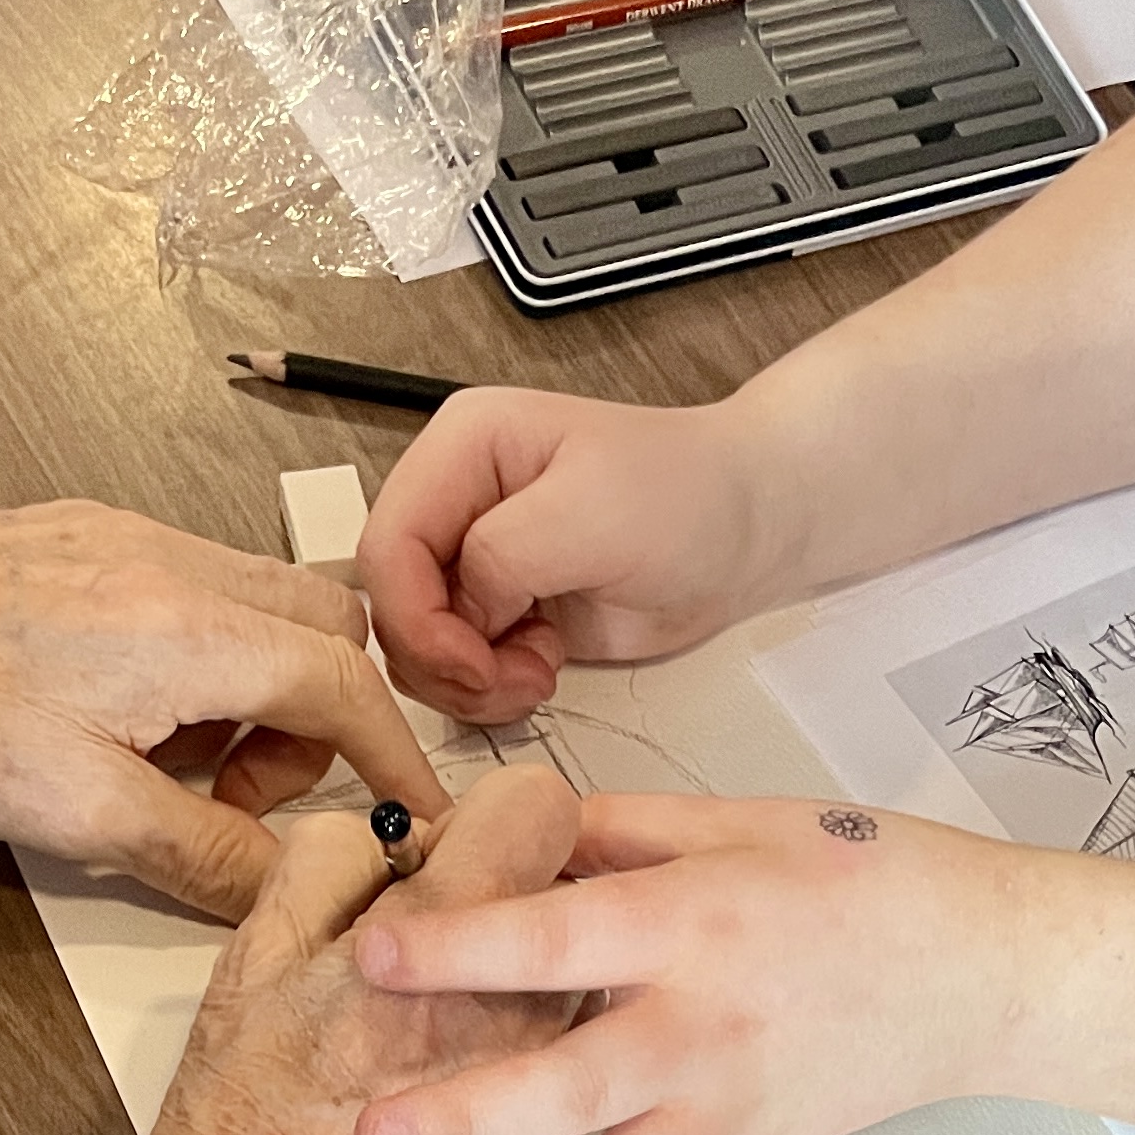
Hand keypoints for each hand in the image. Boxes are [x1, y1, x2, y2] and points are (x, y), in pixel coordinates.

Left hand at [0, 502, 451, 920]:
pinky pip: (195, 592)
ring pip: (264, 604)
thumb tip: (288, 885)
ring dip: (261, 692)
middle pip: (329, 626)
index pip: (351, 687)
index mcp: (193, 628)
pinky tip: (128, 718)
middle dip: (326, 720)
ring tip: (179, 767)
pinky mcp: (82, 540)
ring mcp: (127, 540)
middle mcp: (175, 563)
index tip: (413, 814)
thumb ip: (205, 854)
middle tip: (252, 798)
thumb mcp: (77, 816)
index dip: (396, 759)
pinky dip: (203, 660)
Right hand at [74, 767, 588, 1134]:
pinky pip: (617, 1105)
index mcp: (450, 943)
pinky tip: (521, 1100)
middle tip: (486, 931)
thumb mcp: (250, 971)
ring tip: (495, 1021)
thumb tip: (385, 833)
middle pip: (595, 901)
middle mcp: (534, 1011)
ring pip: (616, 1000)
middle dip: (546, 897)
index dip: (502, 812)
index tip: (470, 842)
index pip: (540, 809)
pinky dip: (584, 1083)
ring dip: (569, 991)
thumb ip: (325, 873)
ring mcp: (572, 1100)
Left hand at [348, 793, 1010, 1134]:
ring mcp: (730, 1112)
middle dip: (464, 1113)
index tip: (370, 959)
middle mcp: (706, 1029)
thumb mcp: (738, 821)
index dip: (456, 951)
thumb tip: (502, 834)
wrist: (979, 973)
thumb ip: (617, 831)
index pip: (554, 940)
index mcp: (694, 924)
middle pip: (571, 1086)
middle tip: (367, 1132)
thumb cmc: (859, 880)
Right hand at [358, 391, 791, 722]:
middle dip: (442, 658)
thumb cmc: (688, 496)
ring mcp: (479, 559)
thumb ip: (501, 555)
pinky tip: (542, 670)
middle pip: (392, 602)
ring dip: (467, 681)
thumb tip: (460, 611)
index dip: (413, 618)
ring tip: (535, 673)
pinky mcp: (505, 609)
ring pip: (419, 644)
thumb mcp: (588, 513)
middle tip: (507, 679)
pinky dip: (489, 687)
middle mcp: (458, 500)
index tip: (470, 664)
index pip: (386, 545)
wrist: (749, 529)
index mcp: (462, 448)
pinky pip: (459, 666)